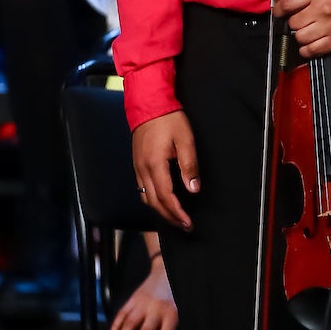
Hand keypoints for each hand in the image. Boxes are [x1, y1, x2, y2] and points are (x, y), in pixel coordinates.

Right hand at [109, 257, 178, 329]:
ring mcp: (142, 303)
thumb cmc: (176, 294)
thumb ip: (174, 326)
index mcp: (171, 313)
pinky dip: (115, 326)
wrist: (165, 271)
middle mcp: (155, 308)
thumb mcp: (181, 309)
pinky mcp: (132, 299)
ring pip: (129, 324)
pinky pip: (121, 314)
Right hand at [131, 111, 200, 229]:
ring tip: (175, 217)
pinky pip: (142, 188)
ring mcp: (137, 167)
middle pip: (153, 202)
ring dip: (160, 210)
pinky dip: (152, 200)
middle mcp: (142, 169)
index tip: (188, 223)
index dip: (177, 213)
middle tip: (184, 225)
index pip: (165, 197)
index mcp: (154, 164)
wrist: (148, 104)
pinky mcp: (137, 163)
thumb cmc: (168, 119)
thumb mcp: (185, 140)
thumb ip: (189, 166)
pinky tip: (162, 201)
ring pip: (145, 198)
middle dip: (169, 217)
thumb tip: (193, 188)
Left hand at [274, 0, 330, 56]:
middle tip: (300, 20)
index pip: (288, 4)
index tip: (278, 12)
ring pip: (300, 37)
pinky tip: (309, 44)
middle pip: (293, 23)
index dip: (278, 9)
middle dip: (294, 22)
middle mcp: (321, 11)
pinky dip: (307, 49)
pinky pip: (312, 50)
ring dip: (301, 35)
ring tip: (307, 31)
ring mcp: (328, 27)